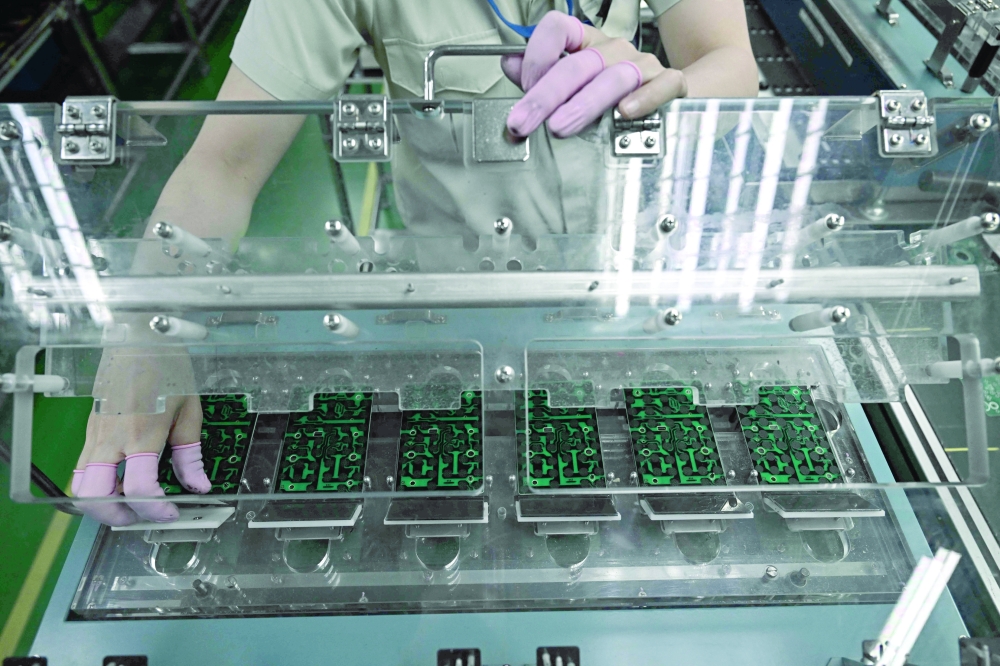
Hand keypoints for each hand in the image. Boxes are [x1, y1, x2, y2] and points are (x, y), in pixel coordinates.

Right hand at [73, 346, 210, 525]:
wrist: (139, 336)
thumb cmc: (166, 365)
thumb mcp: (189, 409)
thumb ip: (190, 453)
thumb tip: (197, 484)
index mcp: (141, 433)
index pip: (138, 488)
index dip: (154, 509)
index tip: (169, 512)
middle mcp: (110, 436)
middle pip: (93, 495)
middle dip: (114, 515)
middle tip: (139, 515)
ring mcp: (95, 432)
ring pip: (81, 483)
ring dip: (102, 500)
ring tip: (130, 500)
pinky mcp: (90, 427)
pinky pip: (84, 464)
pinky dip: (99, 481)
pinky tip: (122, 476)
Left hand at [504, 12, 686, 138]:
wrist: (668, 94)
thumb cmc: (613, 93)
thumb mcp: (574, 83)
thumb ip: (540, 75)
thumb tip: (508, 63)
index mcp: (587, 44)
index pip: (558, 28)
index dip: (537, 55)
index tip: (523, 86)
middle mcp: (613, 50)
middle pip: (578, 65)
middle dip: (546, 95)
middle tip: (525, 121)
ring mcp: (643, 66)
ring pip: (613, 78)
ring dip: (584, 103)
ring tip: (561, 125)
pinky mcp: (669, 84)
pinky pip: (661, 86)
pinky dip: (643, 99)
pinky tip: (624, 112)